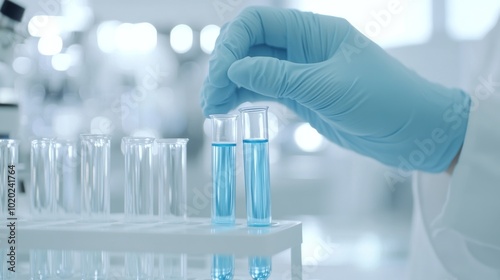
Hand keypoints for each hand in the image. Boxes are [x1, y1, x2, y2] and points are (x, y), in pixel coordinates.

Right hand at [200, 7, 469, 171]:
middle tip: (211, 98)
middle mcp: (302, 47)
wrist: (412, 132)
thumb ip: (279, 77)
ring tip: (212, 109)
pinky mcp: (300, 95)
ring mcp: (299, 72)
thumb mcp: (328, 88)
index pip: (258, 22)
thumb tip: (236, 69)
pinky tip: (228, 109)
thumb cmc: (383, 100)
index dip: (233, 43)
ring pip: (253, 69)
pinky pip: (264, 90)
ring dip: (230, 85)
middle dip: (226, 67)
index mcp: (313, 31)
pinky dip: (244, 97)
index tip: (222, 74)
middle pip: (250, 45)